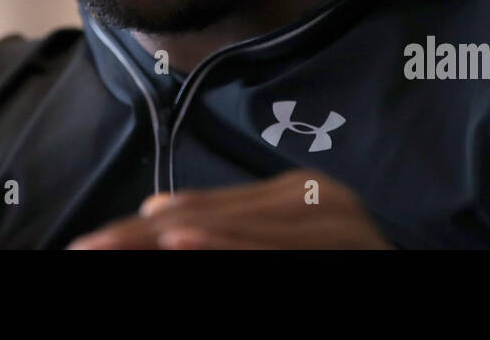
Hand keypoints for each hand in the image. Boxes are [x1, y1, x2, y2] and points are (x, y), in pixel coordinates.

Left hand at [66, 170, 394, 248]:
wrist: (404, 293)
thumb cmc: (335, 268)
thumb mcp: (276, 251)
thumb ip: (231, 238)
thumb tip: (154, 219)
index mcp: (292, 197)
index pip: (201, 216)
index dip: (139, 234)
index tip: (87, 246)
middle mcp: (315, 197)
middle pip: (210, 220)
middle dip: (141, 241)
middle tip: (84, 249)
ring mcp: (335, 218)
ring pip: (242, 233)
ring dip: (182, 240)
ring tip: (132, 242)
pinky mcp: (347, 244)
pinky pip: (278, 250)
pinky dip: (230, 248)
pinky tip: (182, 245)